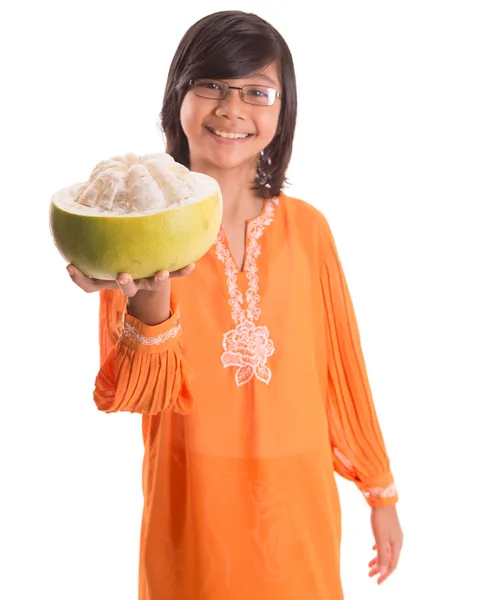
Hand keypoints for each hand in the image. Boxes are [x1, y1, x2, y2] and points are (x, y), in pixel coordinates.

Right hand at [66, 263, 194, 296]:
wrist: (147, 277)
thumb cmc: (118, 272)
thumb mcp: (98, 275)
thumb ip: (82, 275)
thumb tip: (67, 265)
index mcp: (121, 282)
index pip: (104, 285)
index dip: (92, 280)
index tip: (83, 269)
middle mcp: (137, 283)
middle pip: (132, 288)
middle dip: (127, 284)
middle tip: (122, 275)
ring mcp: (152, 279)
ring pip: (156, 282)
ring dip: (160, 278)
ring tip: (161, 273)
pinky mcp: (167, 273)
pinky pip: (176, 272)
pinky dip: (184, 270)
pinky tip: (192, 265)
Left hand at [368, 505, 402, 584]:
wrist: (383, 499)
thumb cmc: (381, 519)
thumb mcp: (380, 538)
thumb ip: (381, 555)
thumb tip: (382, 571)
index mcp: (397, 545)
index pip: (392, 565)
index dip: (385, 574)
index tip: (377, 582)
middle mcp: (397, 541)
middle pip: (389, 559)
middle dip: (379, 568)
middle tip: (369, 575)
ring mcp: (393, 534)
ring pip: (386, 551)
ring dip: (378, 559)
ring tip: (369, 565)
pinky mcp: (389, 528)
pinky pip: (384, 543)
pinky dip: (379, 549)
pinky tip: (373, 549)